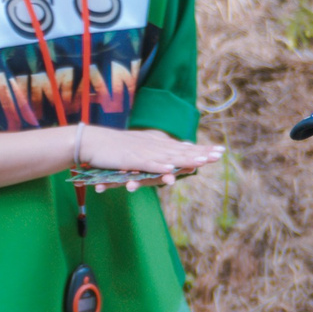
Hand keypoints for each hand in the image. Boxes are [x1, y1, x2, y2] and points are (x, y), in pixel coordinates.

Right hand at [77, 126, 223, 187]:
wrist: (92, 142)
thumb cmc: (115, 148)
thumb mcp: (140, 148)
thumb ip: (157, 152)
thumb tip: (172, 160)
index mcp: (156, 143)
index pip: (184, 147)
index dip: (202, 149)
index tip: (220, 151)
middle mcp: (153, 145)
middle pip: (181, 150)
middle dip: (201, 152)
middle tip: (220, 154)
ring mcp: (143, 152)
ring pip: (168, 156)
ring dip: (185, 159)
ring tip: (202, 161)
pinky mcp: (130, 160)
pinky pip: (147, 164)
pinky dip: (159, 167)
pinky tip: (171, 169)